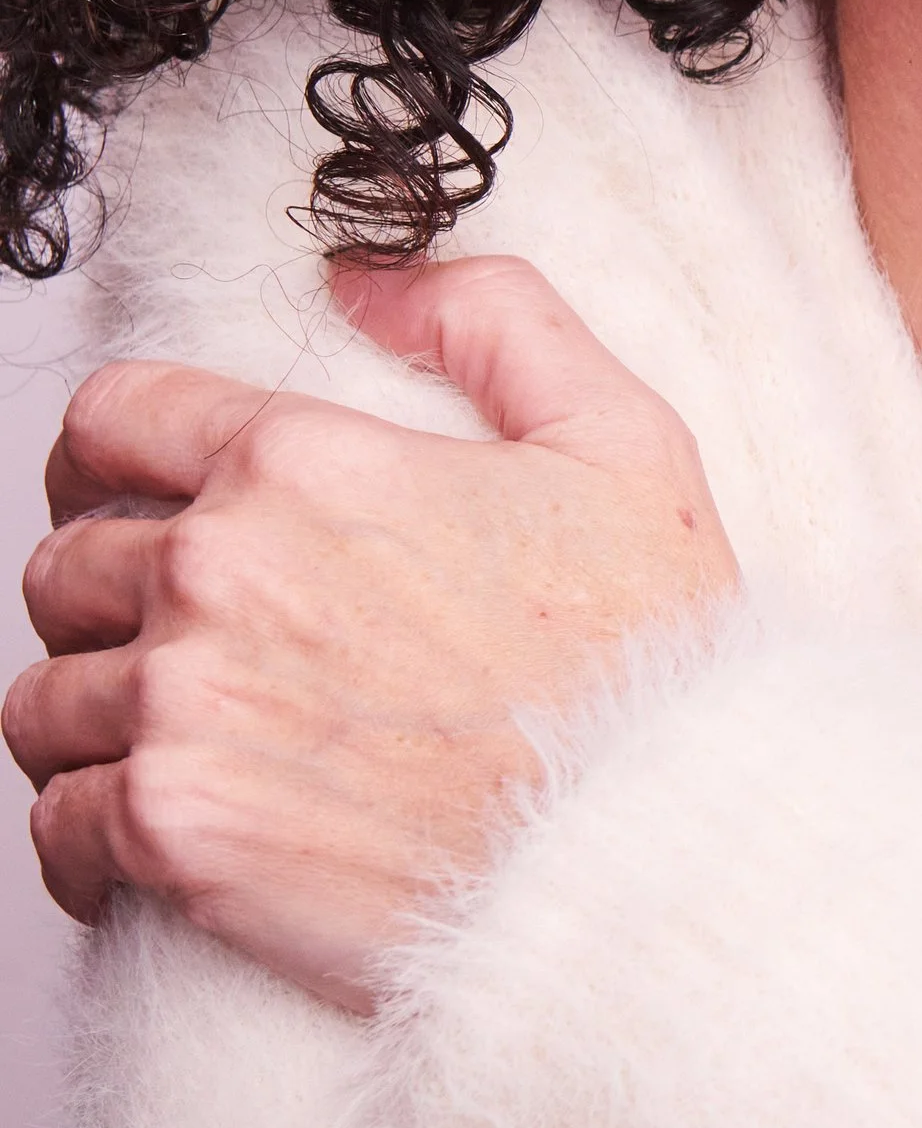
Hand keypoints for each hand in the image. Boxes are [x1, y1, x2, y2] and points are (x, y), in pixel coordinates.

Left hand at [4, 257, 737, 1009]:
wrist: (654, 846)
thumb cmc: (650, 663)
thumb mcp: (620, 442)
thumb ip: (495, 321)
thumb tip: (362, 281)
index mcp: (304, 464)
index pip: (110, 420)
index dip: (106, 457)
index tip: (123, 499)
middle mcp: (220, 572)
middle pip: (63, 565)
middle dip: (104, 598)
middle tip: (171, 641)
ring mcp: (186, 703)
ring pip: (44, 701)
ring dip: (95, 723)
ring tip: (166, 747)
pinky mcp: (176, 831)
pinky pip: (56, 825)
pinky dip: (88, 838)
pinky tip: (151, 844)